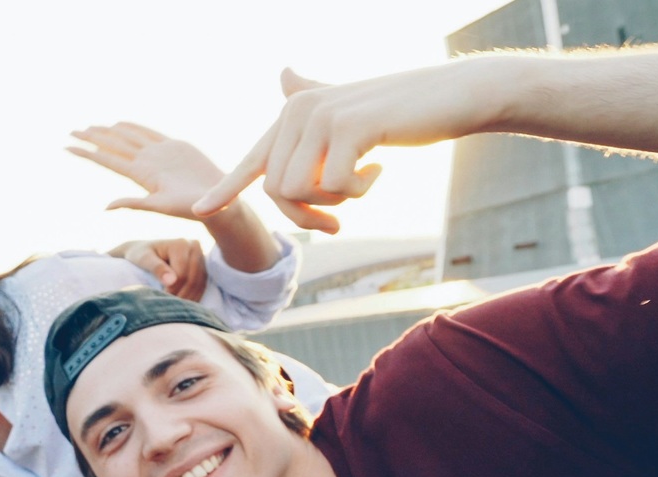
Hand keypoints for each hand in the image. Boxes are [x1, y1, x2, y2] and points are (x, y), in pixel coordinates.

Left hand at [68, 123, 227, 221]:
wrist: (218, 201)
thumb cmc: (190, 208)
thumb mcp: (159, 207)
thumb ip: (133, 204)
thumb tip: (105, 208)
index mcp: (140, 174)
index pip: (107, 159)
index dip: (87, 152)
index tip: (66, 145)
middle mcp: (146, 162)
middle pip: (113, 145)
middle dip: (92, 137)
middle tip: (71, 130)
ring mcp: (159, 153)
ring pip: (128, 137)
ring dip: (109, 131)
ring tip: (90, 127)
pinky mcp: (174, 147)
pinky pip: (149, 133)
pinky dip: (134, 127)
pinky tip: (121, 124)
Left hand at [110, 238, 206, 301]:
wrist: (143, 250)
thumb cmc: (140, 254)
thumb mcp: (144, 259)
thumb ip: (157, 268)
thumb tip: (171, 281)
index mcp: (181, 244)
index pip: (182, 274)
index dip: (173, 290)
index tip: (161, 299)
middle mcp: (194, 247)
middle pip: (192, 280)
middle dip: (181, 296)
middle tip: (169, 308)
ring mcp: (201, 257)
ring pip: (199, 284)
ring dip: (188, 299)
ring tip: (174, 308)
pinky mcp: (203, 266)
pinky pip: (201, 285)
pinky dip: (193, 297)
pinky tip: (183, 305)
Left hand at [194, 63, 503, 232]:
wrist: (456, 96)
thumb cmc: (403, 110)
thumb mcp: (350, 108)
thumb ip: (313, 96)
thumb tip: (283, 73)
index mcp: (294, 111)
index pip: (253, 159)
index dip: (226, 187)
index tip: (201, 210)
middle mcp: (298, 110)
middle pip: (277, 191)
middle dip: (306, 216)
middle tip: (337, 223)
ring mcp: (321, 117)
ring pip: (300, 192)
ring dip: (335, 204)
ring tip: (365, 180)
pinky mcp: (349, 128)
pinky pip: (336, 188)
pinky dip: (361, 192)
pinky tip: (381, 168)